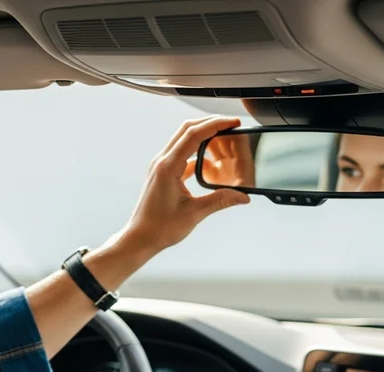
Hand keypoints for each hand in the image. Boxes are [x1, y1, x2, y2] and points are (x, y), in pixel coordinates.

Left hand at [117, 116, 250, 256]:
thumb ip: (220, 201)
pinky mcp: (162, 173)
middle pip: (187, 130)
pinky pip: (181, 155)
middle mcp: (162, 162)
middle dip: (210, 123)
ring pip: (183, 140)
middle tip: (231, 124)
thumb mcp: (195, 213)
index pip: (193, 135)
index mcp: (168, 167)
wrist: (140, 237)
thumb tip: (243, 197)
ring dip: (203, 136)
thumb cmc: (160, 227)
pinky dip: (196, 153)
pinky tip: (210, 163)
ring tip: (223, 139)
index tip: (232, 122)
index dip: (215, 125)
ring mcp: (160, 166)